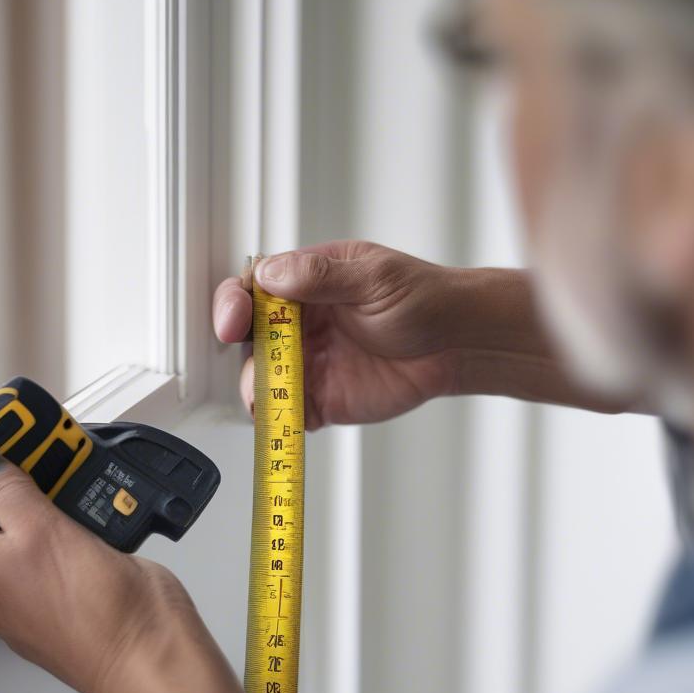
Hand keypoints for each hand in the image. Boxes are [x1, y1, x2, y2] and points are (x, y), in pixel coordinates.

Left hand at [0, 449, 196, 692]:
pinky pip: (58, 546)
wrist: (147, 650)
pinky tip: (91, 506)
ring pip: (20, 534)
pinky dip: (68, 521)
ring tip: (63, 472)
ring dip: (36, 501)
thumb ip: (8, 496)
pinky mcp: (76, 586)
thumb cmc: (92, 608)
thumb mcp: (43, 533)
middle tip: (19, 455)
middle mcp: (0, 583)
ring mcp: (38, 588)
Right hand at [212, 241, 460, 428]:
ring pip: (262, 377)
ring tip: (274, 398)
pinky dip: (283, 419)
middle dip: (241, 352)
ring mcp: (309, 361)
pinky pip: (289, 411)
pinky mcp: (323, 397)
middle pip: (249, 336)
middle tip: (257, 365)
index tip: (235, 320)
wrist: (458, 345)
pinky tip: (294, 418)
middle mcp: (301, 322)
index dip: (236, 303)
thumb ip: (321, 277)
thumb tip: (273, 273)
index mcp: (308, 282)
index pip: (254, 288)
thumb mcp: (374, 278)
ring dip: (258, 390)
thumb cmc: (424, 299)